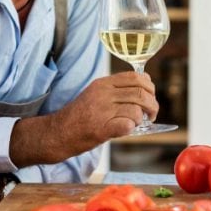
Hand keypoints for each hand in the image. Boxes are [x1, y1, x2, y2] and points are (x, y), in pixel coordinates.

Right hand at [10, 71, 158, 165]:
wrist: (58, 133)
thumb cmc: (79, 116)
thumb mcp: (95, 94)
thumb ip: (116, 90)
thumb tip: (144, 86)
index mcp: (103, 83)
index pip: (136, 77)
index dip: (149, 87)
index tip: (151, 96)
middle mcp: (103, 94)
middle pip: (140, 93)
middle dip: (152, 105)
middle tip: (151, 114)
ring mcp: (102, 110)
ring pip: (136, 110)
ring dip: (141, 119)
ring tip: (135, 124)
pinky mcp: (101, 128)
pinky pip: (128, 125)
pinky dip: (131, 129)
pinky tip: (124, 130)